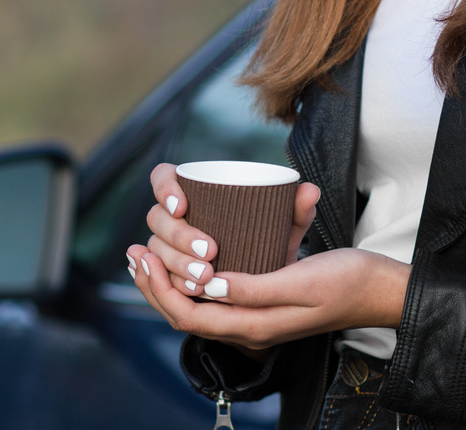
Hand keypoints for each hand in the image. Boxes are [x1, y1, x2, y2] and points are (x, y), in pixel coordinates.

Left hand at [126, 246, 409, 349]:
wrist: (378, 290)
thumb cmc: (345, 282)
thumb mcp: (301, 280)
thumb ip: (254, 288)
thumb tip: (209, 287)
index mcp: (255, 326)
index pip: (190, 317)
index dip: (160, 290)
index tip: (145, 256)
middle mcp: (249, 328)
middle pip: (186, 316)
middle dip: (153, 288)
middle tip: (135, 253)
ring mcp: (256, 319)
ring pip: (197, 310)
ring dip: (168, 286)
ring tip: (149, 257)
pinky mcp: (262, 305)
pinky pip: (214, 300)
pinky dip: (191, 283)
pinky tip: (187, 263)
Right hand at [142, 163, 318, 296]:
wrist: (267, 276)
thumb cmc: (269, 242)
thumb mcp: (285, 230)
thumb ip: (296, 210)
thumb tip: (309, 191)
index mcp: (192, 191)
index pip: (163, 178)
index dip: (165, 189)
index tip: (184, 206)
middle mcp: (174, 217)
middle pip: (158, 220)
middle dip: (178, 237)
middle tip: (209, 251)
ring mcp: (168, 247)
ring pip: (156, 251)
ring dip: (173, 264)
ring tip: (203, 277)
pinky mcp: (171, 274)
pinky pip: (156, 278)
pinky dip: (160, 283)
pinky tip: (179, 288)